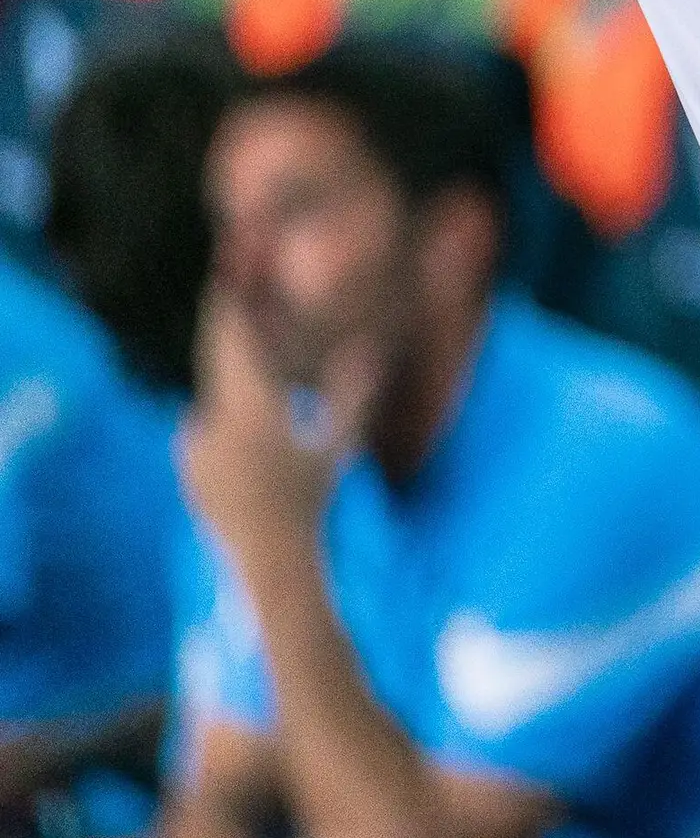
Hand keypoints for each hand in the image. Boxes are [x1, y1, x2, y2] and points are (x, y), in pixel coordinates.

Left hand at [178, 287, 374, 552]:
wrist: (269, 557)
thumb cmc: (312, 499)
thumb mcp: (337, 445)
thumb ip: (353, 394)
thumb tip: (372, 350)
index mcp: (249, 408)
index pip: (232, 344)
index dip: (229, 308)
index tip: (228, 280)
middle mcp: (213, 421)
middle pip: (216, 364)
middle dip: (229, 340)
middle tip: (239, 315)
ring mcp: (195, 448)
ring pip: (216, 404)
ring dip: (237, 398)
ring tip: (267, 417)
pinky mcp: (189, 470)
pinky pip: (208, 436)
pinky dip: (228, 433)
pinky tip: (251, 456)